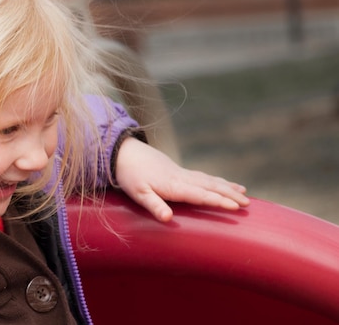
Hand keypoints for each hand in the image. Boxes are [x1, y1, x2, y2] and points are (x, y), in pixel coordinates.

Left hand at [114, 137, 249, 221]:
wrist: (124, 152)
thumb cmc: (130, 175)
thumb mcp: (138, 193)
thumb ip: (154, 205)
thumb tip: (168, 219)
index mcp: (174, 186)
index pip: (201, 195)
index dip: (218, 201)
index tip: (236, 207)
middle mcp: (182, 178)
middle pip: (210, 186)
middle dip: (230, 195)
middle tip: (248, 204)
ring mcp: (181, 173)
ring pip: (209, 180)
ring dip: (227, 186)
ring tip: (244, 192)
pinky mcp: (178, 171)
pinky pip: (202, 176)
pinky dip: (216, 180)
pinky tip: (222, 182)